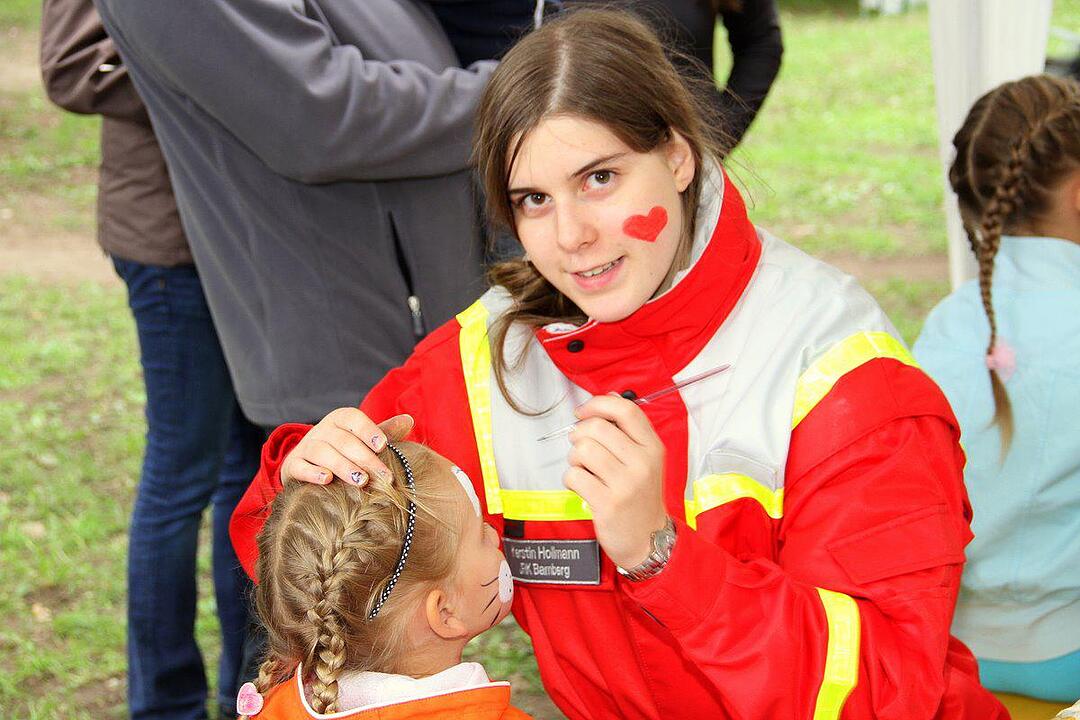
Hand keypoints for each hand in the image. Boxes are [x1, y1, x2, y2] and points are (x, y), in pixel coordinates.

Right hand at [280, 408, 413, 486]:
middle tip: (384, 477)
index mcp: (340, 419)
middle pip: (343, 440)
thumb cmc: (345, 451)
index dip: (369, 430)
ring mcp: (306, 447)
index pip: (354, 419)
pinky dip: (313, 473)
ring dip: (343, 466)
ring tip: (361, 481)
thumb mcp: (363, 440)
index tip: (384, 446)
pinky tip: (327, 480)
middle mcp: (322, 430)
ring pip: (322, 452)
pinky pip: (300, 467)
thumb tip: (409, 419)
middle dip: (365, 458)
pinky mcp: (293, 465)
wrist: (308, 465)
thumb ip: (384, 432)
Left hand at [562, 395, 666, 568]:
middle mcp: (642, 464)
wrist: (648, 540)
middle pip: (597, 427)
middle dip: (579, 434)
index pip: (626, 410)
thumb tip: (611, 397)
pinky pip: (574, 476)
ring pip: (582, 450)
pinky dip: (571, 479)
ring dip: (574, 458)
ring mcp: (625, 484)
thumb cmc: (641, 498)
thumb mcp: (646, 461)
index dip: (598, 404)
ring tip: (583, 469)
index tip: (583, 411)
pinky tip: (583, 486)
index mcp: (653, 448)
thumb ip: (629, 430)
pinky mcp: (607, 503)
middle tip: (580, 446)